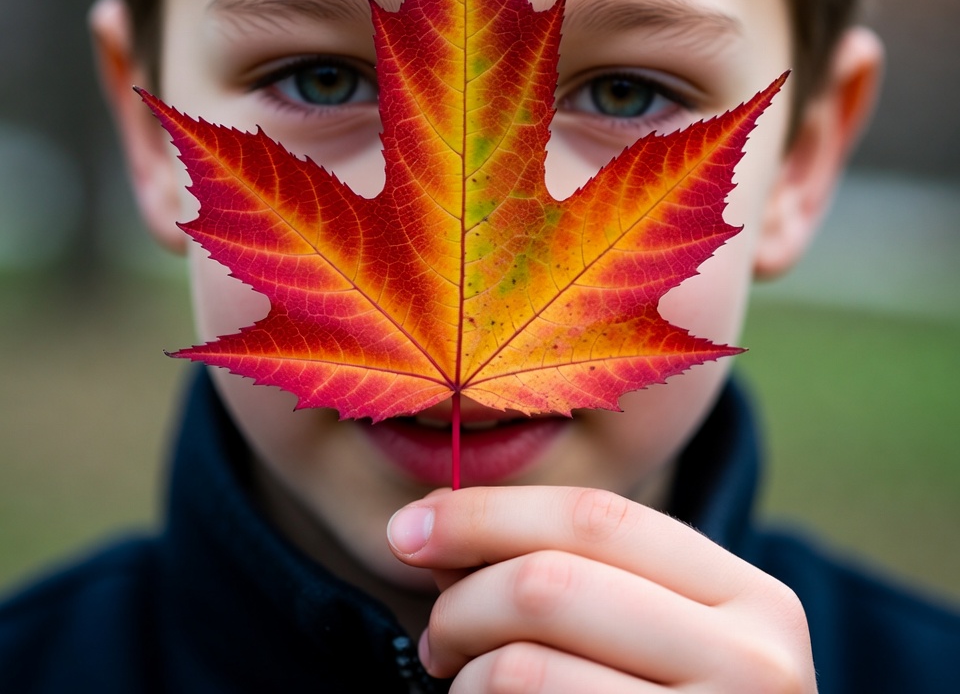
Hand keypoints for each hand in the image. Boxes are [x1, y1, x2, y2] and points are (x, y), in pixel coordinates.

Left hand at [387, 486, 816, 692]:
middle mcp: (755, 667)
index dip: (487, 512)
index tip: (408, 527)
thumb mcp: (652, 629)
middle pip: (550, 584)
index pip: (597, 517)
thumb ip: (570, 570)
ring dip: (464, 671)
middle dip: (463, 600)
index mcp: (752, 599)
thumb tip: (431, 531)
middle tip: (434, 633)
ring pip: (523, 668)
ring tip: (463, 683)